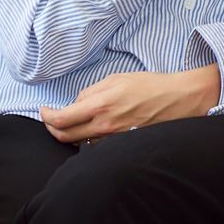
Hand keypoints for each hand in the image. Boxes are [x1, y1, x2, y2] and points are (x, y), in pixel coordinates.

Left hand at [40, 66, 218, 143]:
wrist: (178, 100)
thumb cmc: (150, 86)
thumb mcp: (117, 78)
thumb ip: (91, 92)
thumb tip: (77, 103)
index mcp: (100, 106)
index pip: (61, 119)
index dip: (47, 116)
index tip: (44, 110)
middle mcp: (104, 126)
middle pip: (64, 137)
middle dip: (52, 128)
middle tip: (51, 119)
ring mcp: (113, 139)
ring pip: (80, 142)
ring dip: (71, 133)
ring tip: (74, 121)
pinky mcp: (121, 144)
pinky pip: (96, 145)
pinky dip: (88, 138)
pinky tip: (93, 128)